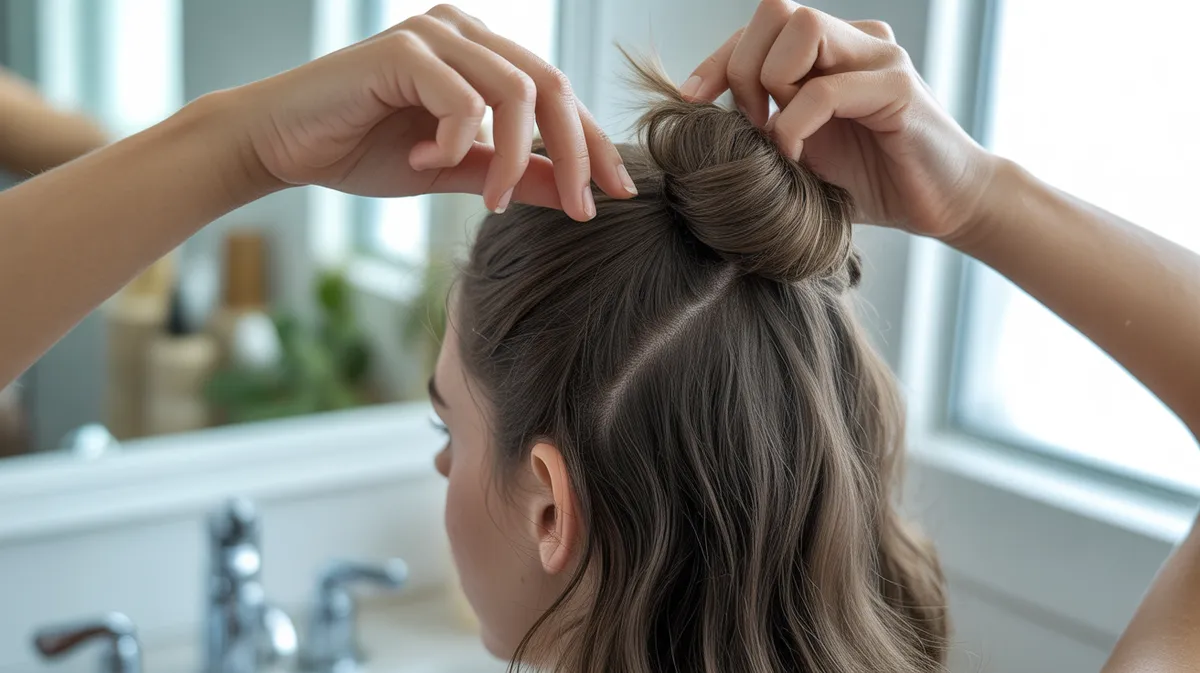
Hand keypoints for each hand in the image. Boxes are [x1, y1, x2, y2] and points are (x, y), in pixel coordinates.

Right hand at [225, 4, 635, 220]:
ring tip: (492, 200)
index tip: (618, 195)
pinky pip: (463, 99)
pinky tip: (425, 163)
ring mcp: (435, 35)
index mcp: (482, 55)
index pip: (558, 95)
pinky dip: (457, 142)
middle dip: (579, 151)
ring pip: (517, 92)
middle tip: (586, 207)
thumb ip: (514, 174)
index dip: (594, 145)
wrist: (281, 146)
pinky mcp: (404, 49)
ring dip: (516, 158)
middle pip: (553, 86)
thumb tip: (576, 193)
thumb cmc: (360, 150)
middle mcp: (465, 34)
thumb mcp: (455, 171)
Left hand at [681, 0, 997, 238]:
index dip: (718, 59)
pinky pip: (825, 89)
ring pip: (801, 28)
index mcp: (831, 50)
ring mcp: (879, 57)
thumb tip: (703, 122)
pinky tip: (795, 157)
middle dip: (741, 65)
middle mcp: (855, 41)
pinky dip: (795, 125)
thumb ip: (764, 124)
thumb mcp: (800, 151)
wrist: (944, 207)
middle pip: (775, 10)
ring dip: (770, 84)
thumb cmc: (871, 183)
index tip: (691, 100)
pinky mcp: (897, 87)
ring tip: (777, 139)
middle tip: (749, 124)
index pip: (761, 26)